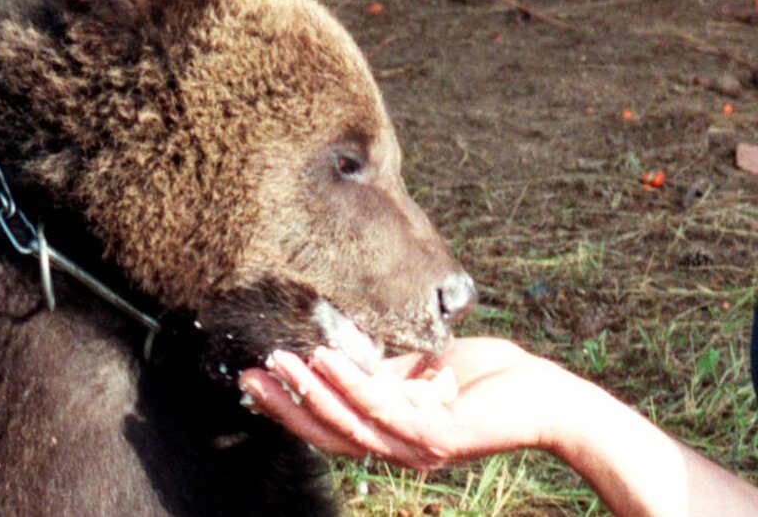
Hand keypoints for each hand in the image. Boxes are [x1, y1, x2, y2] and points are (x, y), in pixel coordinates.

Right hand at [238, 337, 578, 468]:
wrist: (546, 395)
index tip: (252, 378)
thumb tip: (334, 347)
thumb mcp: (417, 369)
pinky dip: (350, 384)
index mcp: (389, 434)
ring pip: (350, 423)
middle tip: (249, 376)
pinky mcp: (439, 435)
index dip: (287, 406)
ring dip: (310, 392)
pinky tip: (326, 358)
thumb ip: (380, 369)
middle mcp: (397, 448)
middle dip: (285, 404)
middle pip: (327, 433)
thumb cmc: (485, 378)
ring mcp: (417, 446)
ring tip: (280, 361)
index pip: (327, 426)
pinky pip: (384, 408)